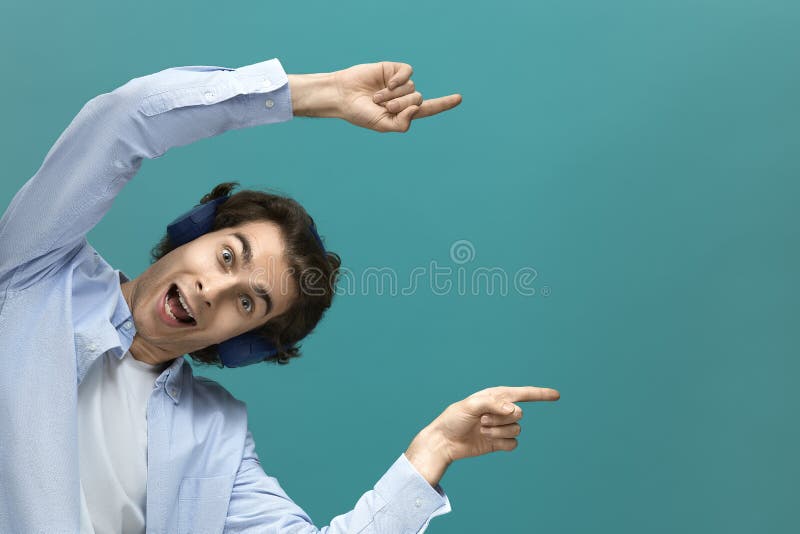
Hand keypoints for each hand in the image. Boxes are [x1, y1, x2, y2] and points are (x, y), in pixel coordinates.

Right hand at [334, 62, 461, 131]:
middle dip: (400, 104)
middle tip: (381, 106)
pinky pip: (407, 73)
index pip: (428, 109)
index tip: (458, 98)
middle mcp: (404, 97)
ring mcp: (399, 83)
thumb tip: (417, 107)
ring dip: (393, 94)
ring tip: (376, 97)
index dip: (443, 103)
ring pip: (412, 88)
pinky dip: (399, 79)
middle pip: (418, 100)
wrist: (343, 96)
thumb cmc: (361, 113)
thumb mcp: (383, 125)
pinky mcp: (393, 70)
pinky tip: (388, 82)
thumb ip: (402, 123)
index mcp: (404, 113)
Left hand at [404, 386, 560, 485]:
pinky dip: (501, 443)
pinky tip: (487, 440)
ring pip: (516, 430)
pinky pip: (513, 444)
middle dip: (499, 419)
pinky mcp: (500, 442)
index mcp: (497, 396)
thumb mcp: (470, 405)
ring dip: (497, 431)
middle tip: (480, 420)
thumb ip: (493, 403)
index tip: (557, 395)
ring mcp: (502, 427)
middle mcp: (502, 410)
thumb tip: (514, 410)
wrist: (445, 441)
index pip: (524, 394)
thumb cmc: (454, 419)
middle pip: (518, 414)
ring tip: (480, 429)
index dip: (541, 394)